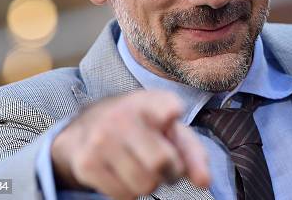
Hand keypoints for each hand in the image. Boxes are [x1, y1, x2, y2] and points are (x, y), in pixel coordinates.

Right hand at [51, 90, 209, 198]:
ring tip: (142, 168)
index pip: (168, 107)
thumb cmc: (142, 128)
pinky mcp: (87, 163)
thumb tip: (205, 182)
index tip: (170, 116)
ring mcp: (101, 139)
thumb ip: (192, 153)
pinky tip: (123, 174)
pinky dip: (129, 192)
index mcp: (148, 101)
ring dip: (150, 183)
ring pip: (144, 184)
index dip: (171, 113)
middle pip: (161, 161)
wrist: (88, 127)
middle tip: (164, 165)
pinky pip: (123, 195)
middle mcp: (122, 116)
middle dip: (170, 171)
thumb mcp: (169, 129)